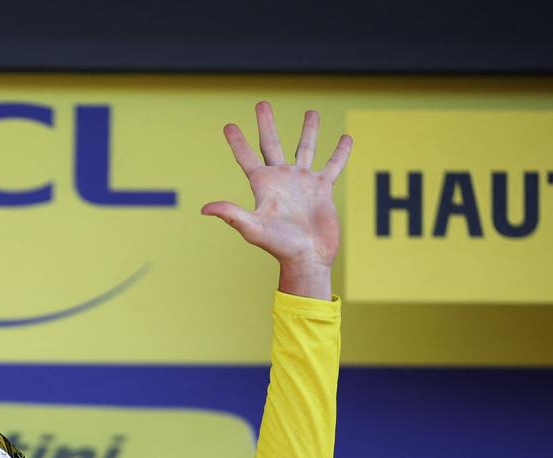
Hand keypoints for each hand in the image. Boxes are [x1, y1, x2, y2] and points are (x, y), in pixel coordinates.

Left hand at [200, 103, 351, 273]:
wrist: (307, 258)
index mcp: (263, 185)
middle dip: (266, 124)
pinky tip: (346, 137)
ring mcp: (302, 182)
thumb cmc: (279, 247)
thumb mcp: (253, 228)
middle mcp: (281, 180)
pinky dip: (340, 152)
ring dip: (308, 130)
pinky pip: (333, 165)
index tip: (228, 126)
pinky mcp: (323, 189)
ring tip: (311, 111)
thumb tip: (205, 208)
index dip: (237, 142)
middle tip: (262, 103)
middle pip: (272, 144)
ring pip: (305, 149)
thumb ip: (232, 215)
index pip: (247, 157)